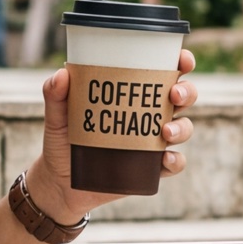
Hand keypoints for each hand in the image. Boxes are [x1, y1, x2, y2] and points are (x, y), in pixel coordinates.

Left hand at [30, 47, 197, 219]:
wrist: (60, 183)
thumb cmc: (62, 141)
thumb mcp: (56, 116)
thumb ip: (55, 94)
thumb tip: (62, 75)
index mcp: (132, 94)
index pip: (163, 72)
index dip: (180, 63)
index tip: (182, 61)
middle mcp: (148, 114)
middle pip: (182, 97)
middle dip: (187, 92)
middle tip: (174, 95)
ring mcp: (152, 142)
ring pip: (184, 128)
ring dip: (182, 127)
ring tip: (166, 132)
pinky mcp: (151, 168)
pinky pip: (174, 164)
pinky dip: (175, 160)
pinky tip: (165, 158)